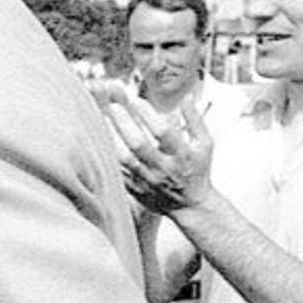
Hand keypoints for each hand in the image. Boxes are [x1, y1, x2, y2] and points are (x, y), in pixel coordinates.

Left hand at [98, 90, 213, 212]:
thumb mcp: (205, 145)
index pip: (163, 132)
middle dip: (124, 123)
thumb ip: (195, 121)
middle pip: (138, 144)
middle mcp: (163, 168)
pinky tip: (97, 138)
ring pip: (123, 158)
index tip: (135, 99)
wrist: (190, 205)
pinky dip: (107, 154)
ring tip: (101, 118)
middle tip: (113, 105)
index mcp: (181, 155)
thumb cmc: (198, 170)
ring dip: (111, 137)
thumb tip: (186, 97)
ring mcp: (146, 179)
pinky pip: (116, 169)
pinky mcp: (133, 188)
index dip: (148, 115)